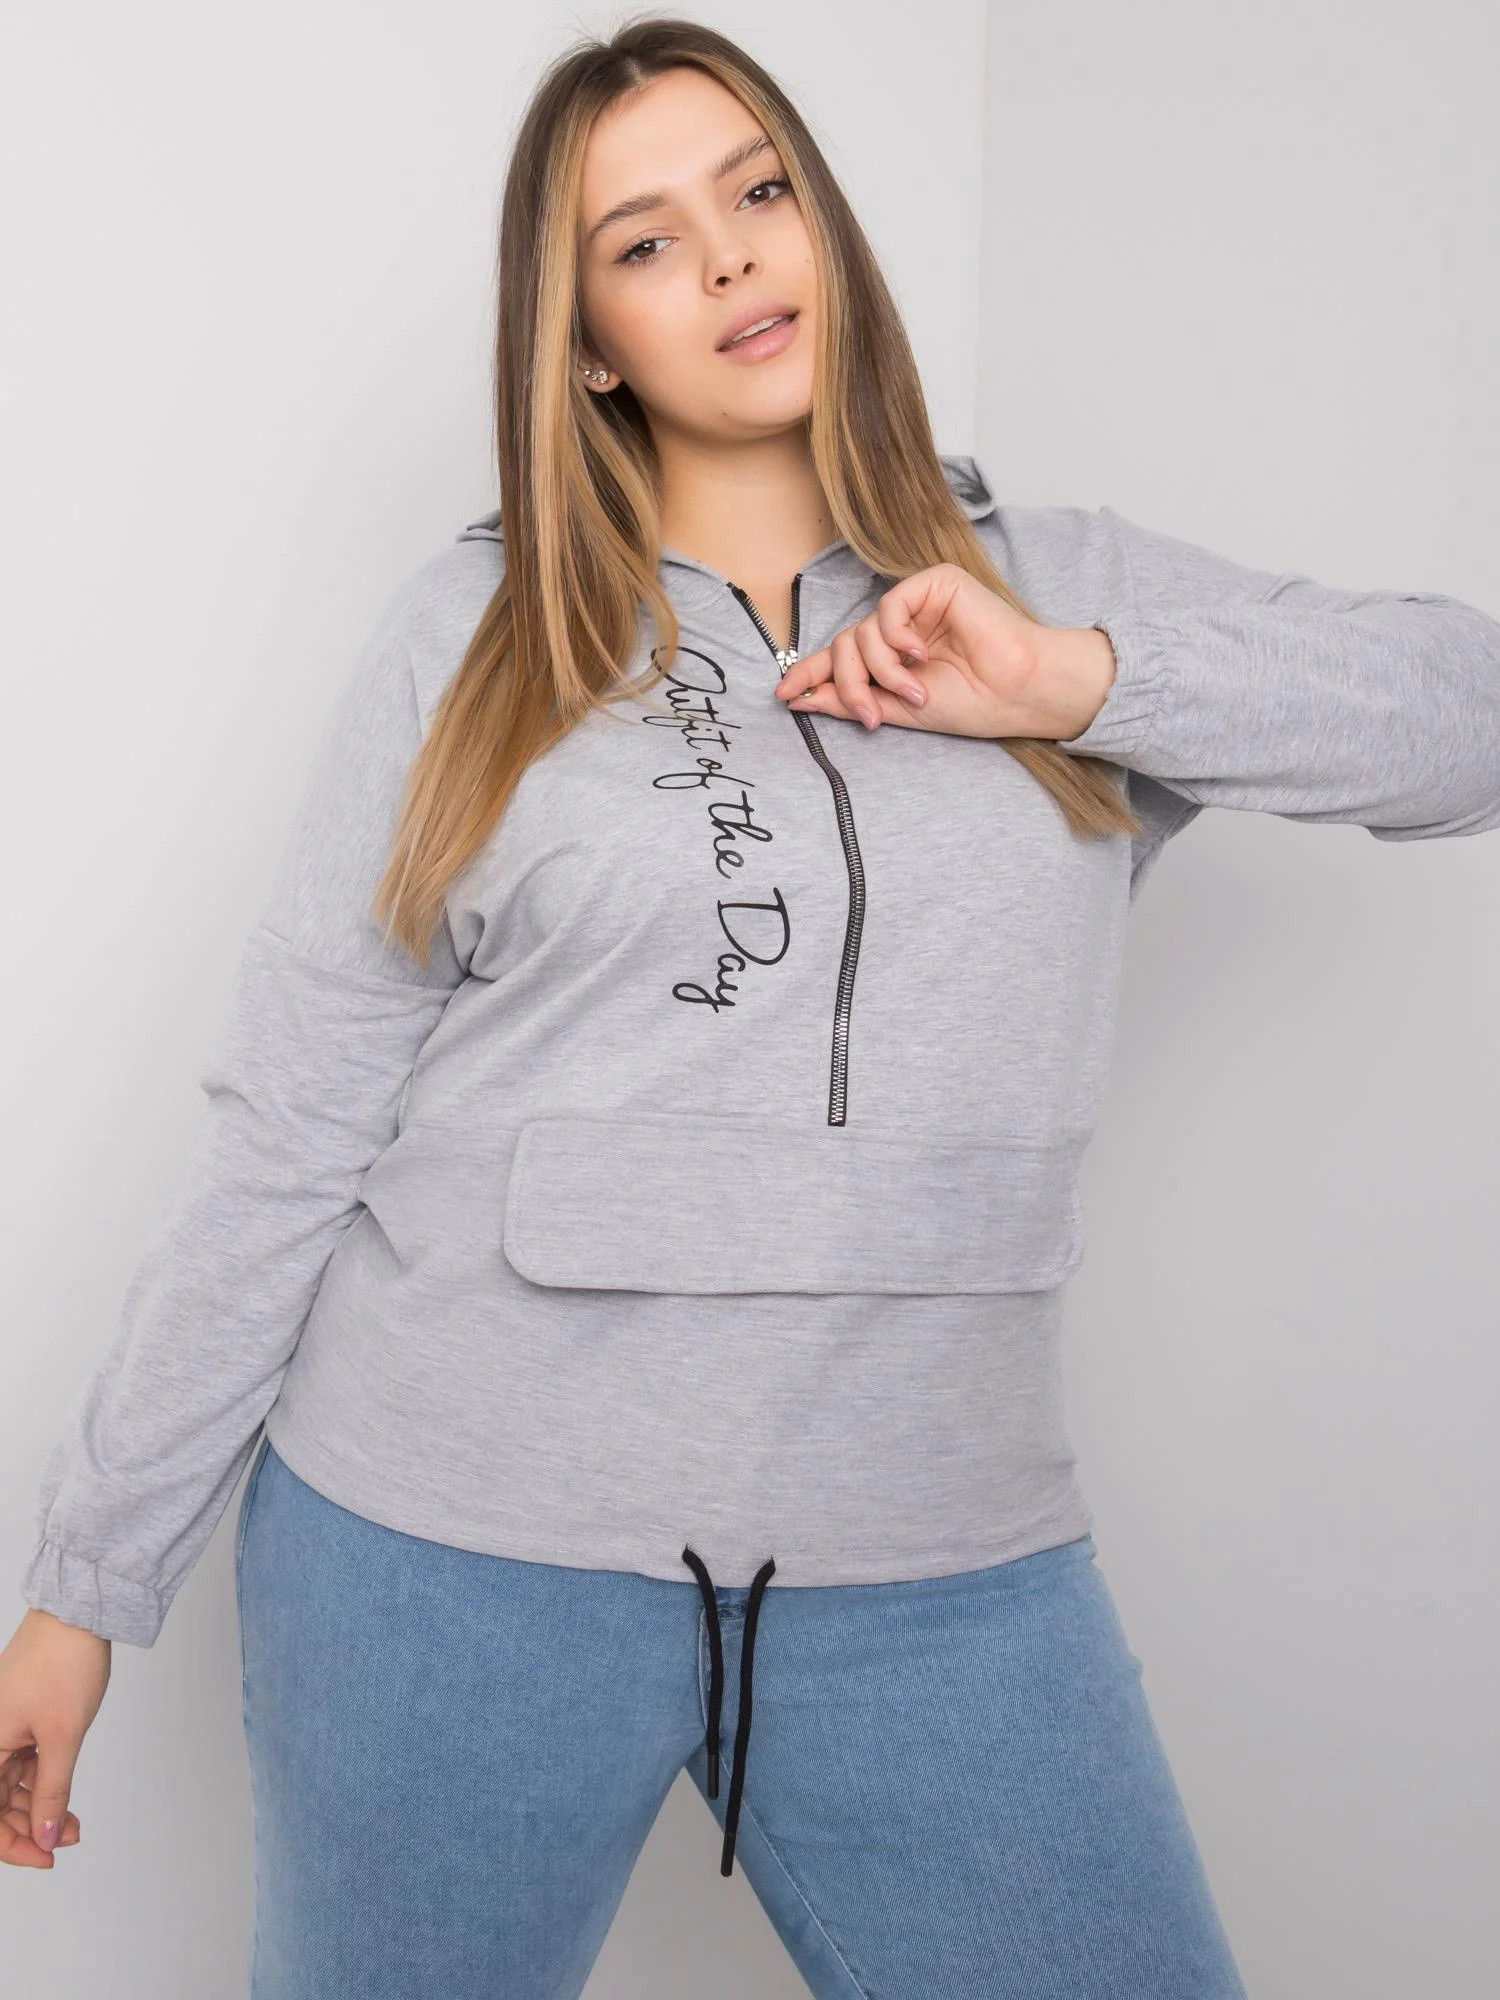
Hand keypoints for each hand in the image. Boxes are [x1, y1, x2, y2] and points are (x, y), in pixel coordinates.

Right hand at [0, 1608, 109, 1867]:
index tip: (45, 1858)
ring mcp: (3, 1728)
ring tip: (72, 1822)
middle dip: (30, 1827)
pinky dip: (44, 1781)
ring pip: (11, 1785)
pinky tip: (65, 1798)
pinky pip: (24, 1763)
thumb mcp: (62, 1736)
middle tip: (66, 1839)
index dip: (12, 1845)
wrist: (77, 1614)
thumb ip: (51, 1791)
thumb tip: (43, 1836)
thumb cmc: (63, 1663)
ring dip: (40, 1807)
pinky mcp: (20, 1718)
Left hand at [774, 562, 1115, 741]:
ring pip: (863, 631)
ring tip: (913, 692)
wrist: (1017, 692)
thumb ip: (851, 700)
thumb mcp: (898, 710)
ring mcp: (918, 604)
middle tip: (869, 714)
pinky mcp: (935, 584)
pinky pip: (889, 607)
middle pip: (846, 645)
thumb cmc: (972, 703)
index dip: (810, 673)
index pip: (842, 658)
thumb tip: (800, 697)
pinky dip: (896, 637)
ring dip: (881, 670)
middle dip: (849, 683)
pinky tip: (920, 655)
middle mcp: (902, 628)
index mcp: (894, 657)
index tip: (783, 695)